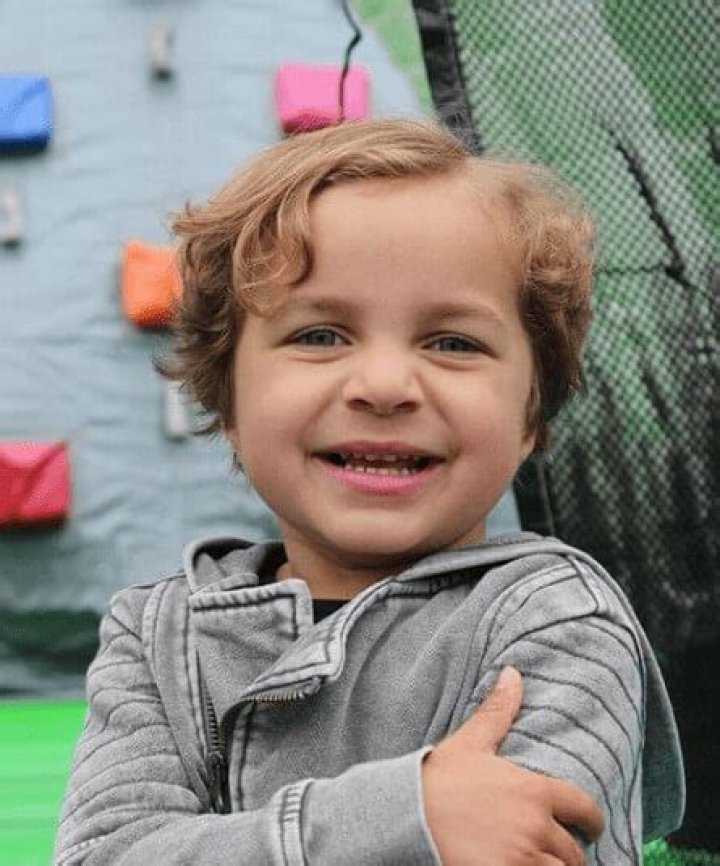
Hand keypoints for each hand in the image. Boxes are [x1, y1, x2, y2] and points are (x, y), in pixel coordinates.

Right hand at [422, 666, 603, 864]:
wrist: (407, 816)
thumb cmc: (438, 779)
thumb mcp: (471, 742)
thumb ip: (498, 711)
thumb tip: (513, 673)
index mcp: (533, 792)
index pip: (583, 809)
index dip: (592, 820)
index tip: (592, 829)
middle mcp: (536, 828)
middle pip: (574, 853)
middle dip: (567, 853)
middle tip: (557, 854)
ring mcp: (523, 860)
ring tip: (541, 864)